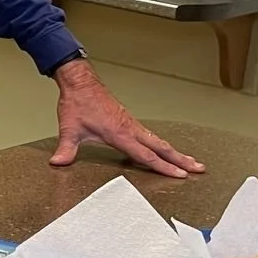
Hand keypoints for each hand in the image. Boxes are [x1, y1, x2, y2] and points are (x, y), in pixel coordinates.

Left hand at [49, 60, 202, 178]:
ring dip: (174, 152)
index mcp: (119, 133)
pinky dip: (161, 144)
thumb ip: (66, 148)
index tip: (180, 175)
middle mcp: (130, 128)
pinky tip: (164, 150)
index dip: (163, 167)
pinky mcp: (128, 120)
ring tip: (191, 161)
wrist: (80, 82)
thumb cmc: (77, 103)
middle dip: (180, 159)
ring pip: (157, 141)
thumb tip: (58, 163)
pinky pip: (149, 135)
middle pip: (160, 147)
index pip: (145, 155)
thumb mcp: (69, 128)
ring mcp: (131, 124)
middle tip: (199, 169)